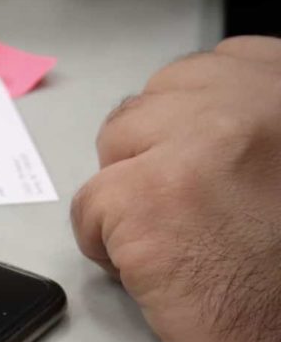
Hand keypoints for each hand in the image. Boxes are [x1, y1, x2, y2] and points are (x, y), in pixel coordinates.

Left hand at [72, 36, 280, 341]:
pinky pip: (90, 204)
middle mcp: (251, 101)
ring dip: (128, 197)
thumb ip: (248, 123)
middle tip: (184, 213)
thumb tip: (182, 111)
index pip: (204, 70)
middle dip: (150, 159)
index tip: (191, 159)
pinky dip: (108, 245)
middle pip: (147, 108)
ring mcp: (196, 145)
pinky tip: (159, 272)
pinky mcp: (147, 199)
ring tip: (178, 243)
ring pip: (113, 150)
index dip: (183, 124)